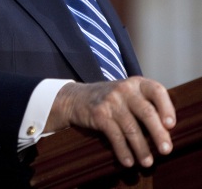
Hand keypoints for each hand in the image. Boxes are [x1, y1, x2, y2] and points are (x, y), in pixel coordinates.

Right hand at [46, 76, 175, 167]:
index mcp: (136, 83)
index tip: (171, 125)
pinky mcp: (99, 114)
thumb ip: (146, 104)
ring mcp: (110, 101)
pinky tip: (128, 161)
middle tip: (166, 150)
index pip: (157, 91)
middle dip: (158, 134)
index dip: (166, 107)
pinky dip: (123, 151)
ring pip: (132, 128)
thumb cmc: (110, 99)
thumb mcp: (127, 94)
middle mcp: (124, 89)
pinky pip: (115, 136)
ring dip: (141, 148)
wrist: (75, 98)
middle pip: (147, 112)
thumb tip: (167, 132)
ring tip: (147, 162)